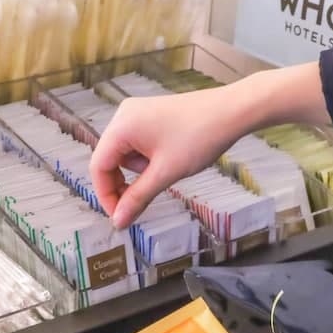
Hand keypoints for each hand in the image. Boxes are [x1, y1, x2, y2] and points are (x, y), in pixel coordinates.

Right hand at [89, 63, 331, 228]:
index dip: (106, 194)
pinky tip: (168, 161)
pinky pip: (137, 143)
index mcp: (121, 126)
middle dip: (122, 184)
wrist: (233, 111)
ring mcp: (137, 113)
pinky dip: (147, 159)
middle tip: (138, 204)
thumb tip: (118, 221)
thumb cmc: (199, 138)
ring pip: (125, 153)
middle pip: (109, 159)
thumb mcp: (165, 173)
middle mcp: (123, 116)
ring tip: (166, 172)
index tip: (119, 216)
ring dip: (138, 171)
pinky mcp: (150, 115)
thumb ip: (137, 198)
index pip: (99, 166)